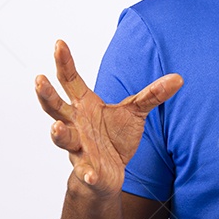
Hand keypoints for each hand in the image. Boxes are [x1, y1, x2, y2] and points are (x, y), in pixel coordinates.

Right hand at [35, 39, 182, 196]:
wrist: (109, 173)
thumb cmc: (115, 137)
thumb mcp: (135, 112)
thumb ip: (152, 95)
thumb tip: (179, 78)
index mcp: (83, 105)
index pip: (69, 80)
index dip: (64, 62)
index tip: (59, 43)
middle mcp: (75, 124)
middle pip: (54, 107)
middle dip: (46, 94)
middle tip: (39, 79)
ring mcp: (78, 147)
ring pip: (62, 138)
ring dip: (58, 133)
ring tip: (56, 128)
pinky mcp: (87, 169)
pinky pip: (84, 171)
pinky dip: (87, 173)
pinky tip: (92, 175)